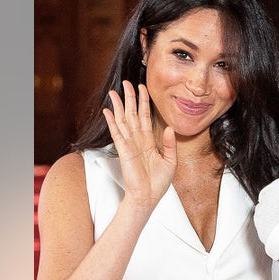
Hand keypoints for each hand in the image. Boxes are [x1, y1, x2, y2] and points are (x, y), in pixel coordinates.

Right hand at [103, 81, 176, 209]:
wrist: (148, 197)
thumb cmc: (158, 183)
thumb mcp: (170, 161)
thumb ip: (169, 144)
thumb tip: (169, 127)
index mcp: (148, 141)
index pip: (145, 116)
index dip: (144, 102)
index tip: (142, 88)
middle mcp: (137, 140)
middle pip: (132, 114)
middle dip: (129, 98)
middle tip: (126, 82)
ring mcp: (129, 144)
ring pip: (123, 120)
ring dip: (118, 106)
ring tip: (113, 92)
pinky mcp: (124, 151)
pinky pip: (117, 133)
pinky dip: (112, 122)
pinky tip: (108, 111)